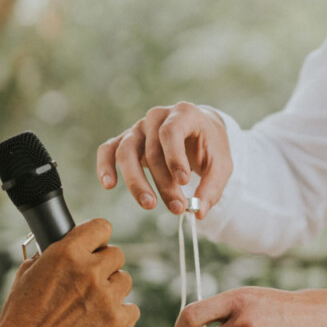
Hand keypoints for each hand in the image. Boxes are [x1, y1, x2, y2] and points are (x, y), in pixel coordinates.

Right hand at [0, 218, 138, 326]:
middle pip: (117, 254)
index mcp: (68, 253)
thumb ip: (54, 254)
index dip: (97, 237)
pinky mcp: (116, 322)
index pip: (102, 227)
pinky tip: (104, 317)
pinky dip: (121, 313)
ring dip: (112, 288)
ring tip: (93, 301)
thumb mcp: (29, 271)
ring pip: (125, 280)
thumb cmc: (22, 312)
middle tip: (91, 278)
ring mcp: (106, 298)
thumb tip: (70, 244)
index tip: (95, 245)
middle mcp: (90, 271)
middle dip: (104, 264)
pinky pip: (133, 309)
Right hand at [95, 102, 230, 217]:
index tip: (184, 182)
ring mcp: (139, 128)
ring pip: (126, 152)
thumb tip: (198, 212)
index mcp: (183, 114)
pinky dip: (105, 166)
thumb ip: (212, 187)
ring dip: (136, 182)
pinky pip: (108, 150)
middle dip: (164, 183)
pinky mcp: (126, 140)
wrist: (200, 131)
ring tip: (149, 204)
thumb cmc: (210, 146)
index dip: (175, 158)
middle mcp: (157, 117)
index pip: (171, 132)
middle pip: (152, 150)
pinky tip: (108, 184)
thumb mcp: (221, 164)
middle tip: (177, 207)